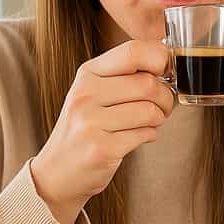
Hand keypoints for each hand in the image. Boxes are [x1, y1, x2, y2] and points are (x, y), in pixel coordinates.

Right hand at [31, 40, 173, 223]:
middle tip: (161, 107)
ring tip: (147, 123)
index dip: (160, 58)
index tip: (165, 71)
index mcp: (87, 74)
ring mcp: (90, 122)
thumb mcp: (95, 93)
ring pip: (150, 111)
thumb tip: (167, 61)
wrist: (56, 172)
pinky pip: (145, 134)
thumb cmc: (84, 129)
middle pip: (148, 84)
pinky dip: (149, 136)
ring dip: (158, 119)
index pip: (133, 51)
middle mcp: (85, 94)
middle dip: (165, 98)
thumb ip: (125, 75)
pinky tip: (136, 137)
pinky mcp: (101, 148)